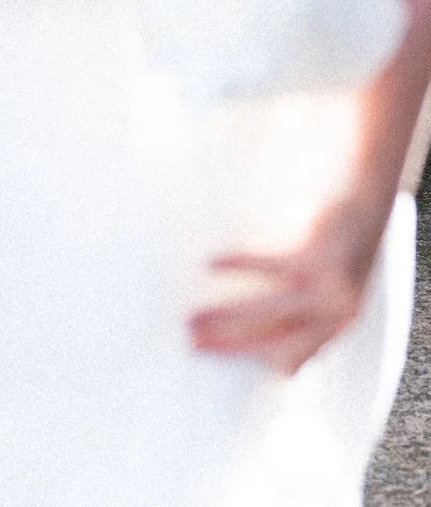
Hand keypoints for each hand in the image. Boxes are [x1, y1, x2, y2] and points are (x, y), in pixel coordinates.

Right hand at [188, 200, 382, 375]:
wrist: (366, 197)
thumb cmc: (337, 239)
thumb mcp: (328, 282)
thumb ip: (302, 307)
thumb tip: (245, 319)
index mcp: (336, 326)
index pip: (287, 360)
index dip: (249, 359)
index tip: (212, 357)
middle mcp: (336, 314)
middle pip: (273, 340)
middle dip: (229, 344)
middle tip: (191, 341)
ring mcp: (330, 287)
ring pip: (269, 311)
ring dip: (227, 317)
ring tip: (194, 317)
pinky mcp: (320, 256)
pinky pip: (271, 265)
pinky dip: (239, 266)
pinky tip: (211, 263)